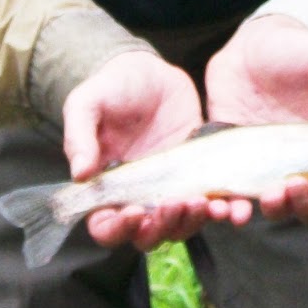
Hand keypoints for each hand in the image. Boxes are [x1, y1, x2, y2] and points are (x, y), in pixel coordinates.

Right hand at [61, 51, 252, 251]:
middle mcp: (138, 196)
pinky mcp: (197, 175)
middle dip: (161, 227)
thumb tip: (80, 174)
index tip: (133, 212)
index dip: (117, 229)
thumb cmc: (111, 89)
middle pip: (147, 235)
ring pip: (180, 226)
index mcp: (106, 188)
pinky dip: (221, 210)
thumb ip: (79, 136)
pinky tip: (228, 204)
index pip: (106, 226)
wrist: (149, 72)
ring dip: (192, 222)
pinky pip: (209, 203)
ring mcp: (170, 188)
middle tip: (174, 203)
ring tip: (204, 202)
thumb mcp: (87, 103)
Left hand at [204, 14, 307, 224]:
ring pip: (279, 209)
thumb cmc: (298, 51)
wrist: (248, 47)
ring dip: (277, 209)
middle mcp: (304, 166)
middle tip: (298, 183)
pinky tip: (230, 209)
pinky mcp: (237, 167)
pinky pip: (237, 199)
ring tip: (271, 193)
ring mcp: (269, 169)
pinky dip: (234, 210)